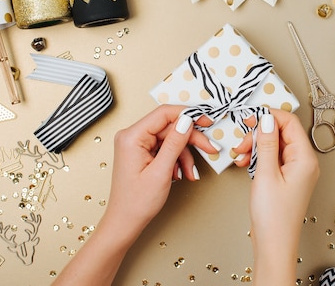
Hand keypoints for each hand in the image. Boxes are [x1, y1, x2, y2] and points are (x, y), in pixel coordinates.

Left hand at [52, 104, 216, 285]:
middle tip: (209, 148)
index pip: (164, 113)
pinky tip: (180, 173)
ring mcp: (137, 144)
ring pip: (171, 139)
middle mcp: (132, 136)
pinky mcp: (142, 152)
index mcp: (132, 137)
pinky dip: (177, 160)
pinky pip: (166, 148)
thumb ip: (175, 143)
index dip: (188, 114)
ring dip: (185, 155)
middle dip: (191, 140)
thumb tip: (187, 120)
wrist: (125, 222)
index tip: (206, 120)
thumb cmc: (137, 202)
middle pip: (170, 127)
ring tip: (189, 173)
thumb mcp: (161, 171)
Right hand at [233, 109, 319, 284]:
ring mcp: (296, 171)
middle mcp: (304, 162)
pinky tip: (244, 163)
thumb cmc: (274, 216)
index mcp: (305, 158)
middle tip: (242, 142)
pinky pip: (273, 159)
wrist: (274, 245)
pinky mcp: (287, 179)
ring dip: (256, 146)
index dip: (269, 116)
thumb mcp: (265, 174)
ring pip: (275, 145)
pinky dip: (258, 157)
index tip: (250, 118)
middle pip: (282, 133)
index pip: (290, 123)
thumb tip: (267, 119)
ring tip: (240, 155)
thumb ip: (266, 143)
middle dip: (259, 134)